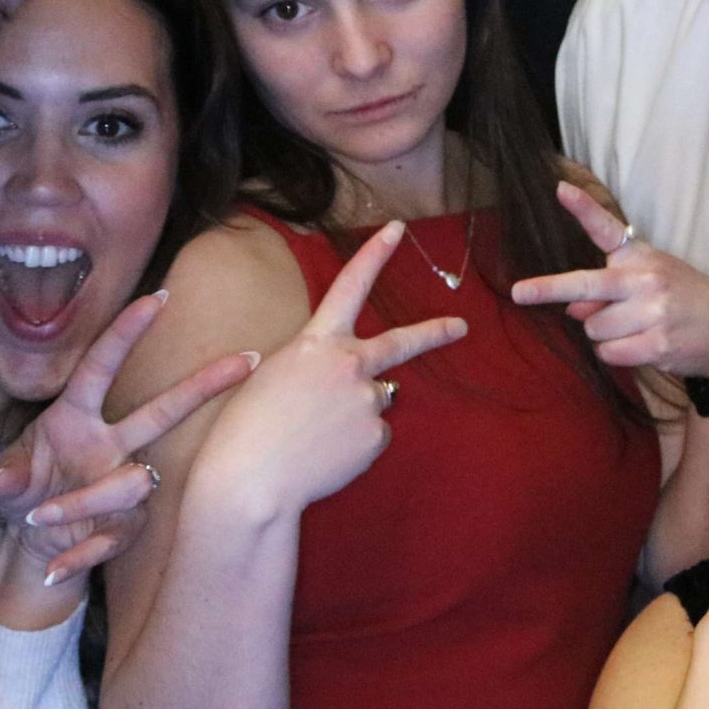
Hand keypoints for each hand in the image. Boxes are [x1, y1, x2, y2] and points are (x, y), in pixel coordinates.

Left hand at [0, 292, 255, 601]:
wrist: (32, 540)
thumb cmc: (27, 489)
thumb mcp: (7, 478)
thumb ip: (8, 475)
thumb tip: (8, 481)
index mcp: (77, 416)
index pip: (102, 366)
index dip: (126, 332)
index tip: (157, 296)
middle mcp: (110, 444)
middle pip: (163, 409)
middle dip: (204, 385)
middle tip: (248, 359)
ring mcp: (124, 482)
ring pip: (131, 484)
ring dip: (81, 503)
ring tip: (41, 518)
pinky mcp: (126, 525)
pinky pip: (111, 538)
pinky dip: (78, 555)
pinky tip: (51, 567)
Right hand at [201, 222, 468, 515]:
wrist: (250, 479)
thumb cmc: (247, 427)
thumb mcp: (274, 375)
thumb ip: (318, 367)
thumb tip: (356, 381)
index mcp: (316, 342)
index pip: (351, 285)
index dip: (375, 255)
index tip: (397, 229)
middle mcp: (350, 363)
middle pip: (402, 342)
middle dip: (435, 332)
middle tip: (460, 327)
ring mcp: (368, 400)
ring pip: (374, 402)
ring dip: (354, 414)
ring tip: (315, 435)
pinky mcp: (376, 436)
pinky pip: (372, 437)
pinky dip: (353, 445)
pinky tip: (324, 454)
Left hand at [511, 180, 708, 376]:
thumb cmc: (684, 300)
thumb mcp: (651, 283)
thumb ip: (608, 292)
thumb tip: (572, 309)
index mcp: (642, 256)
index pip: (608, 229)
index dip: (583, 208)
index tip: (559, 189)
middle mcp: (646, 279)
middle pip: (584, 286)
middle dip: (548, 290)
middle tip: (520, 293)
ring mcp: (652, 312)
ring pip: (593, 329)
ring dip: (603, 336)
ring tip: (634, 330)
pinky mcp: (657, 344)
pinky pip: (609, 354)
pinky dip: (616, 355)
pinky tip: (641, 347)